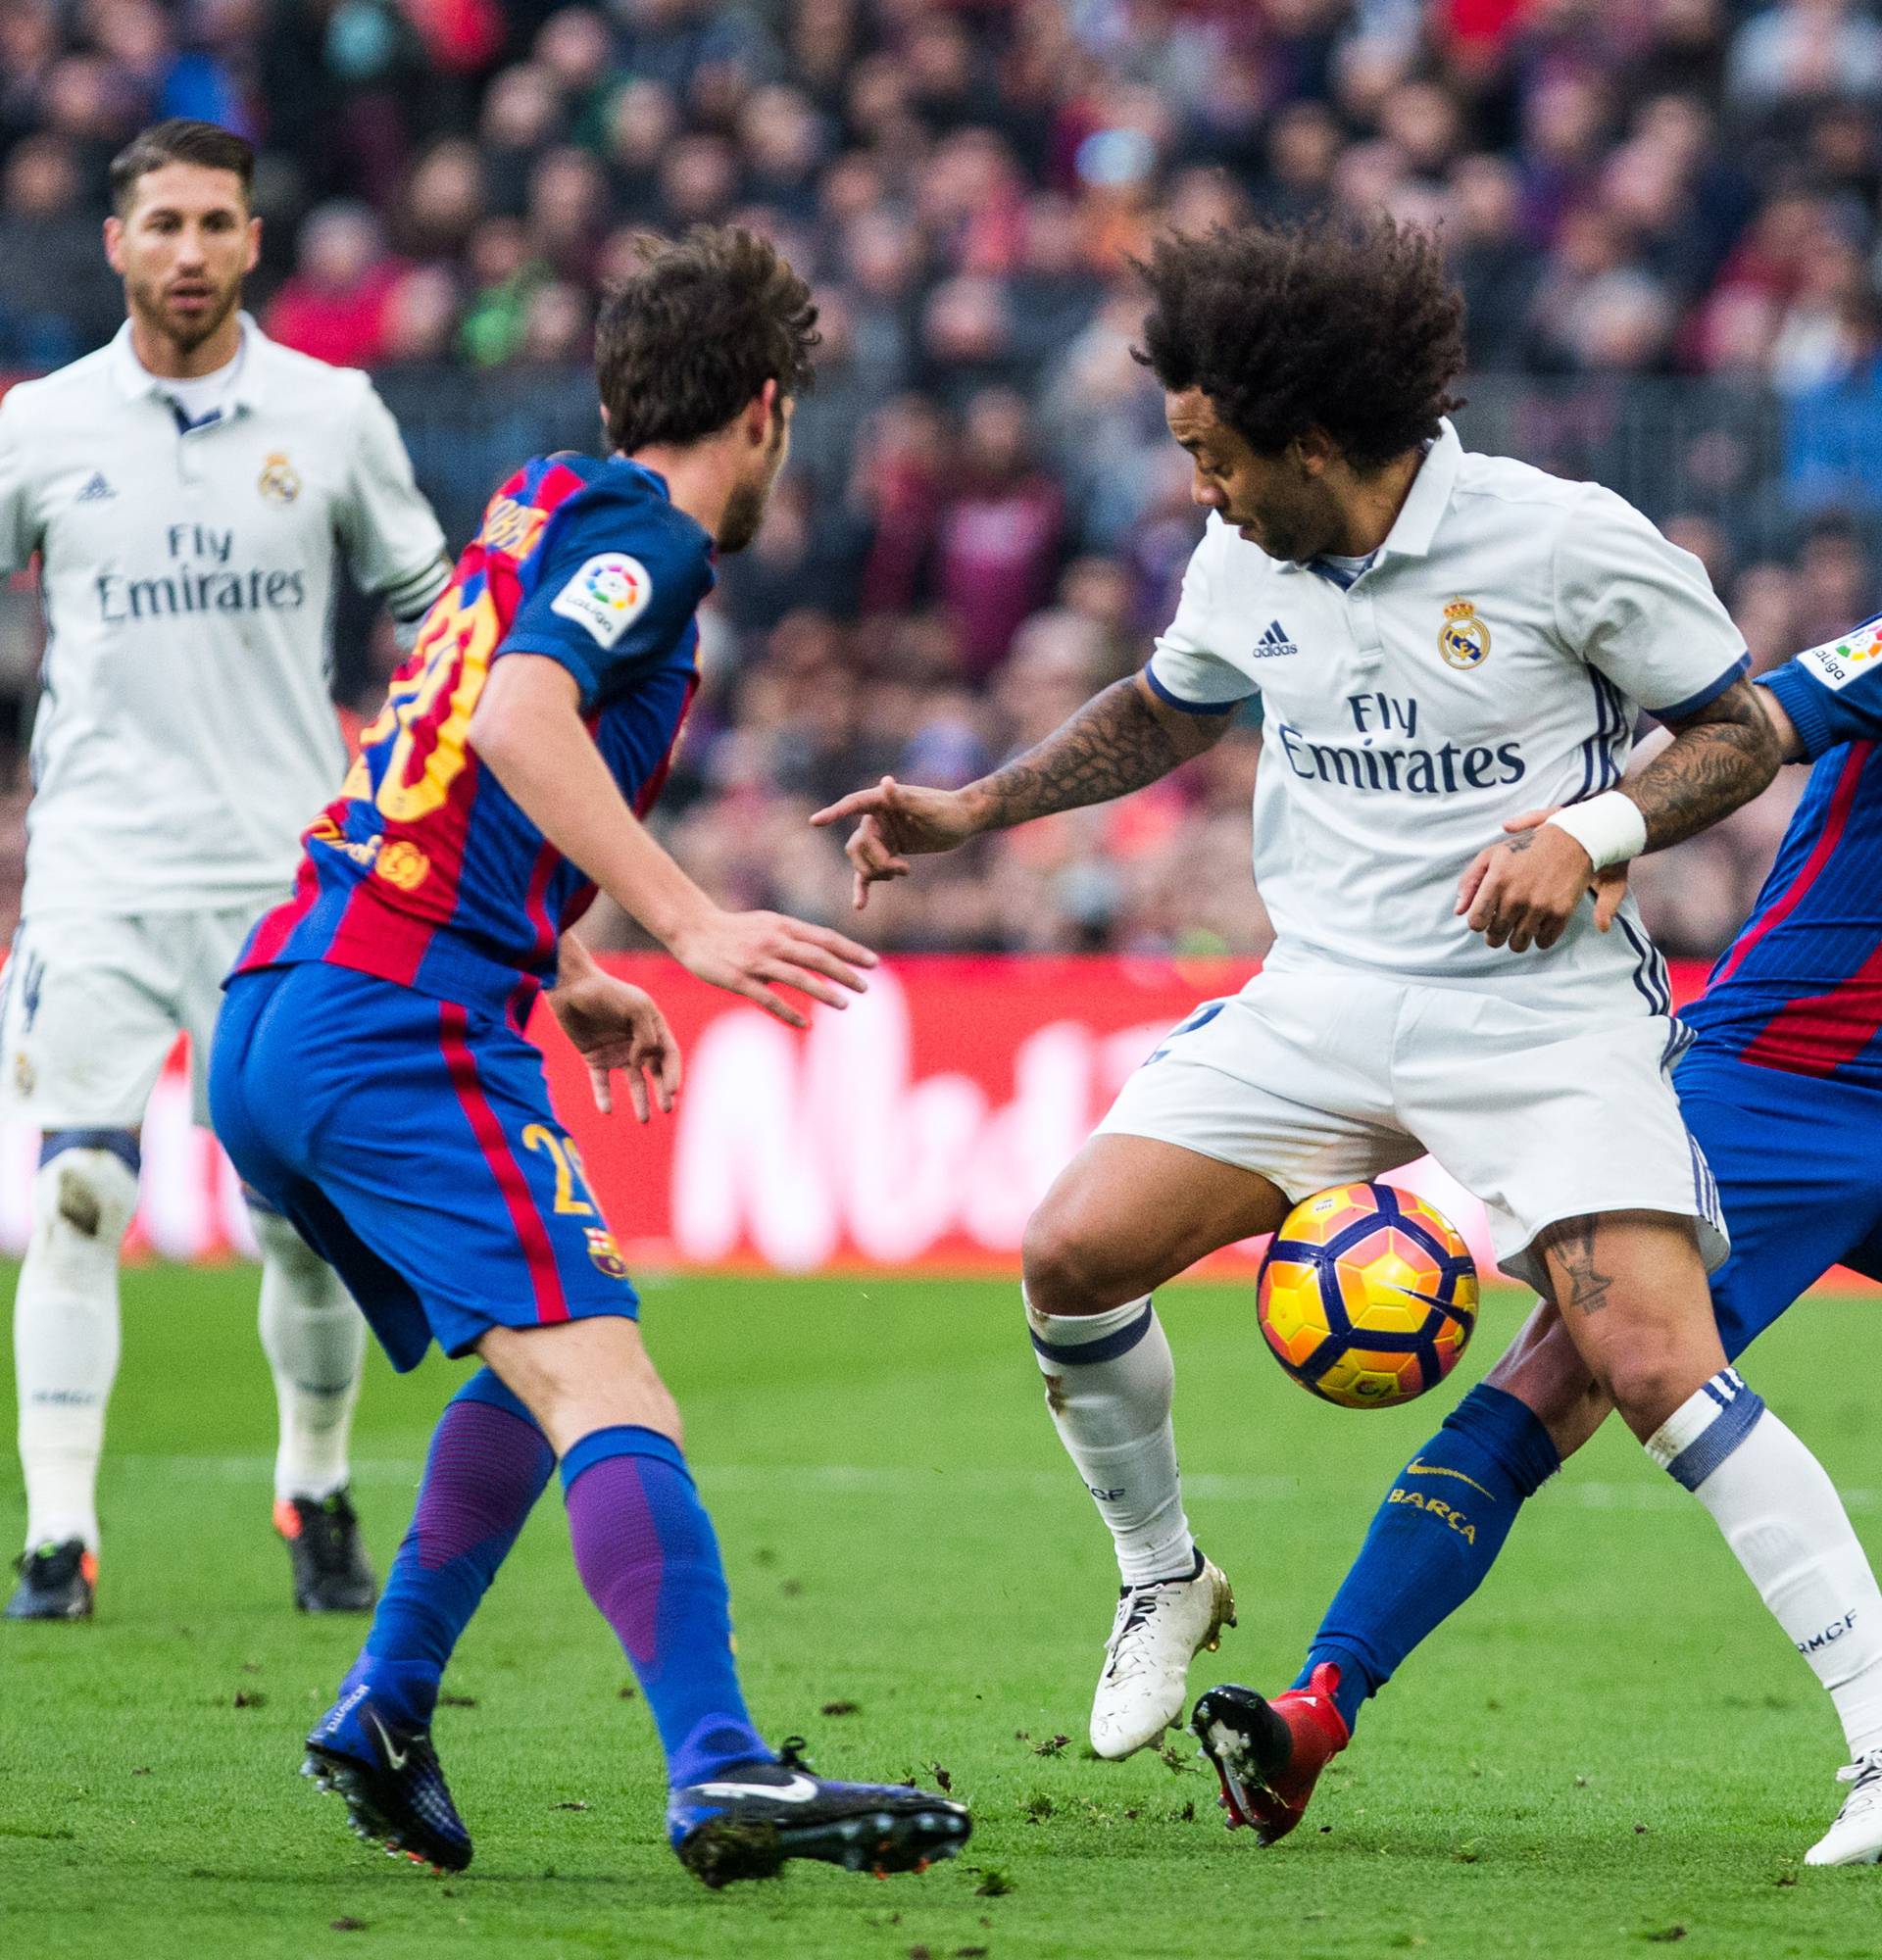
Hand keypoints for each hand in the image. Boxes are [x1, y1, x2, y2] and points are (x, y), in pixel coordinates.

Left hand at [548, 970, 681, 1120]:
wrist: (569, 987)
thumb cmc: (606, 992)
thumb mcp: (636, 1008)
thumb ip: (646, 1036)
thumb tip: (643, 1062)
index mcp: (652, 1026)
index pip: (669, 1054)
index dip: (673, 1073)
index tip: (672, 1092)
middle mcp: (637, 1041)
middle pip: (655, 1071)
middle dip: (662, 1092)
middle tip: (667, 1110)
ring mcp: (616, 1051)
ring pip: (633, 1081)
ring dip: (639, 1100)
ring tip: (643, 1120)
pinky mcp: (595, 1057)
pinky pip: (602, 1081)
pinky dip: (604, 1096)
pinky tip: (607, 1109)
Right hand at [667, 904, 876, 1028]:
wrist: (693, 929)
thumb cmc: (734, 930)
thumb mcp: (767, 925)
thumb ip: (793, 938)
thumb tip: (821, 956)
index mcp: (783, 927)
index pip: (824, 939)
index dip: (850, 951)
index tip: (873, 963)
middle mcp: (773, 941)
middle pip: (817, 957)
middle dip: (844, 973)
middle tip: (866, 988)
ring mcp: (756, 961)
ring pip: (797, 977)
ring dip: (824, 992)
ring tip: (845, 1005)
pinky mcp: (739, 979)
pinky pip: (768, 998)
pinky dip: (788, 1012)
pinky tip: (805, 1023)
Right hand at [810, 776, 984, 909]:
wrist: (964, 821)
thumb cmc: (949, 810)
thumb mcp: (928, 808)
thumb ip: (904, 798)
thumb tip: (885, 782)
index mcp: (882, 801)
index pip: (852, 805)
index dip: (834, 813)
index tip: (814, 822)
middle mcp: (876, 818)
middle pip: (858, 845)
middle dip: (876, 863)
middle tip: (902, 870)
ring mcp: (880, 836)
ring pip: (861, 861)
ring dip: (877, 873)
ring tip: (903, 872)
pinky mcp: (887, 852)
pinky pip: (868, 872)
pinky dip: (863, 887)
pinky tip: (859, 905)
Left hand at [1455, 806, 1626, 951]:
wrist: (1572, 840)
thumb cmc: (1526, 847)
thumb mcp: (1492, 855)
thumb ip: (1470, 881)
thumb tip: (1459, 911)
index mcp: (1497, 880)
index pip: (1475, 922)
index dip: (1478, 922)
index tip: (1486, 916)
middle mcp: (1516, 896)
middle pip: (1495, 937)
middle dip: (1495, 933)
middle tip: (1503, 922)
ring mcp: (1540, 906)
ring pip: (1518, 945)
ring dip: (1516, 939)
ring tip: (1520, 924)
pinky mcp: (1561, 913)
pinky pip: (1544, 942)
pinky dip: (1540, 937)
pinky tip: (1539, 922)